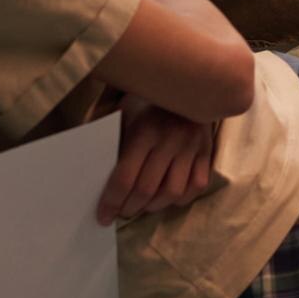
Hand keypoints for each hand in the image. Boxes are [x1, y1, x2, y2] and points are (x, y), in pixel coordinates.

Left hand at [98, 95, 216, 224]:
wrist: (188, 80)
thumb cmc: (146, 100)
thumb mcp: (123, 112)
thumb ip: (110, 140)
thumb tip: (91, 174)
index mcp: (145, 131)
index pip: (125, 177)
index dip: (111, 201)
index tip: (103, 217)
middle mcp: (170, 140)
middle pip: (147, 189)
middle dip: (130, 208)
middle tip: (121, 213)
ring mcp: (192, 146)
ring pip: (173, 192)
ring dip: (155, 206)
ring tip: (143, 206)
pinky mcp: (207, 150)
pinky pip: (197, 185)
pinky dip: (181, 198)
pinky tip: (168, 196)